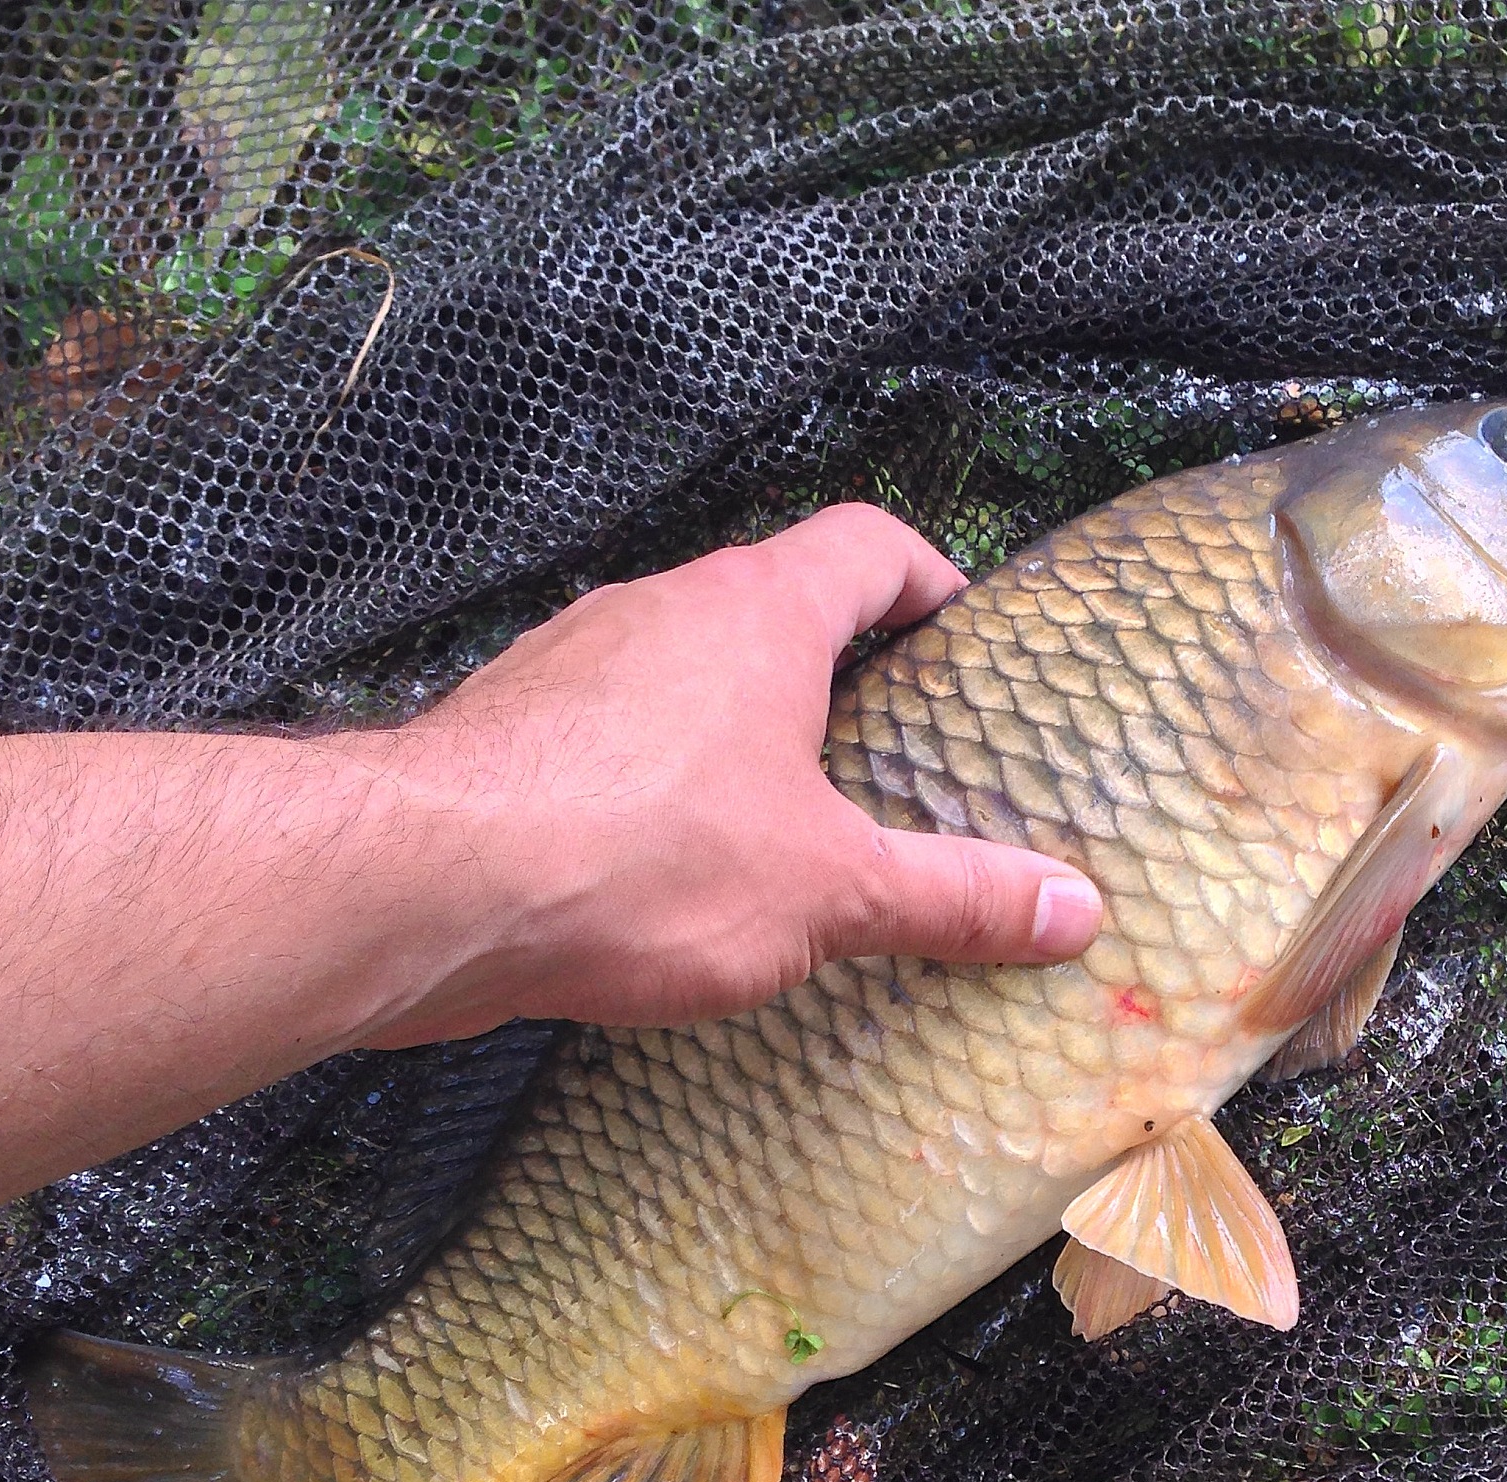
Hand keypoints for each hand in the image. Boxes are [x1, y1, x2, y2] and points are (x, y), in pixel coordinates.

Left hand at [352, 503, 1103, 1041]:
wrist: (426, 888)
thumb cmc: (647, 858)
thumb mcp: (829, 889)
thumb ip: (955, 897)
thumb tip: (1080, 910)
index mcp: (758, 611)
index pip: (869, 545)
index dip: (929, 580)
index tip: (963, 639)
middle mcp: (661, 608)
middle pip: (775, 609)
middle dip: (839, 675)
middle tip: (893, 761)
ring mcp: (572, 664)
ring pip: (684, 675)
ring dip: (740, 733)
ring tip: (788, 825)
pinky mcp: (510, 732)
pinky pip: (611, 739)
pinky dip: (657, 783)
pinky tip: (671, 869)